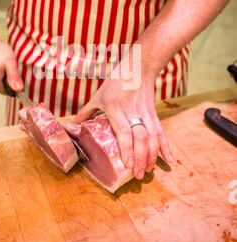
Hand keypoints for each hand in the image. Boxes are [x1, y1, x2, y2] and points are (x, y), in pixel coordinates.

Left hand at [75, 50, 172, 179]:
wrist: (138, 67)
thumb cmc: (116, 82)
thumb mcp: (98, 96)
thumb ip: (86, 112)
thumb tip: (73, 126)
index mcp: (115, 107)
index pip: (123, 131)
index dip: (127, 148)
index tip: (127, 164)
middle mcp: (131, 110)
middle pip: (140, 137)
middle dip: (140, 158)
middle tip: (137, 174)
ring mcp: (145, 112)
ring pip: (152, 136)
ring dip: (151, 155)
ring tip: (147, 170)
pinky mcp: (154, 112)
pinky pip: (161, 131)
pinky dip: (165, 146)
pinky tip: (168, 159)